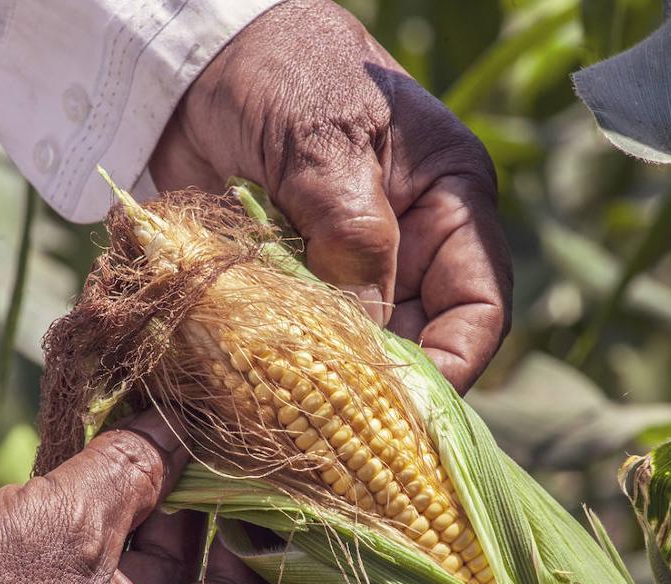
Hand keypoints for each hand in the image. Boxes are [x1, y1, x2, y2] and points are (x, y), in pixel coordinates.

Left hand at [150, 0, 511, 391]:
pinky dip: (278, 368)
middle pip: (417, 343)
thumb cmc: (279, 72)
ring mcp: (346, 269)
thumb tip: (365, 337)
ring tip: (289, 418)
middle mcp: (408, 246)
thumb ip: (351, 234)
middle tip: (334, 434)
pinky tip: (252, 389)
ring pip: (356, 352)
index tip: (405, 411)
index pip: (479, 306)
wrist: (191, 61)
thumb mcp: (323, 142)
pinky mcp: (289, 284)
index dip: (452, 365)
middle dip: (381, 390)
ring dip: (324, 386)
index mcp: (449, 203)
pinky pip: (297, 343)